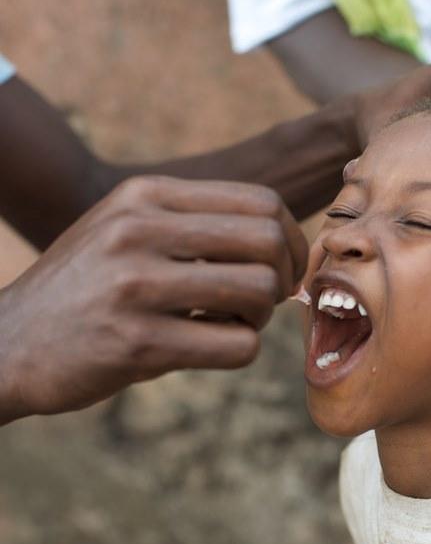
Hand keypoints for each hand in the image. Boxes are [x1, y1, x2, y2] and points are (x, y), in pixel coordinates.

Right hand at [0, 176, 307, 423]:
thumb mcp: (126, 228)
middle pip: (267, 241)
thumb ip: (191, 222)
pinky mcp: (136, 342)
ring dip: (260, 316)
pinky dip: (241, 349)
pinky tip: (209, 346)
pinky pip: (236, 345)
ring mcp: (136, 284)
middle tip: (266, 300)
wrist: (8, 343)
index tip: (285, 267)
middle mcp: (140, 228)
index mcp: (146, 195)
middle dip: (283, 276)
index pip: (260, 202)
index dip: (290, 238)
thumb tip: (277, 236)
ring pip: (259, 291)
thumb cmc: (87, 287)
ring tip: (232, 323)